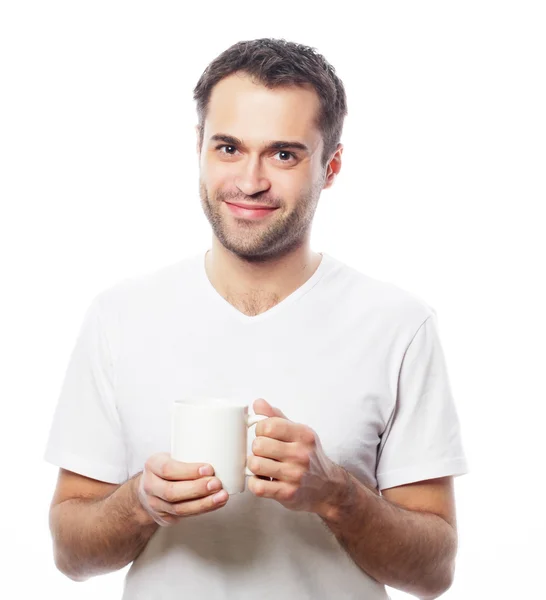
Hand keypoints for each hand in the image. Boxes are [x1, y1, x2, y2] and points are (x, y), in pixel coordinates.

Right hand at [136, 452, 228, 525]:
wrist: (150, 487)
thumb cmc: (168, 466)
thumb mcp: (172, 454)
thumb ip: (190, 452)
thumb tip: (222, 448)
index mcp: (152, 465)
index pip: (168, 469)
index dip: (189, 470)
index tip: (209, 468)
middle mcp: (150, 486)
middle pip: (172, 492)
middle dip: (197, 489)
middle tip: (217, 484)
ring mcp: (155, 505)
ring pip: (179, 508)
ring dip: (204, 503)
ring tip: (222, 496)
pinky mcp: (164, 518)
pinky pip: (185, 516)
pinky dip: (203, 509)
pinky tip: (216, 503)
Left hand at [246, 399, 348, 514]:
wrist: (329, 488)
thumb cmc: (309, 457)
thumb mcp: (298, 433)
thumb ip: (276, 417)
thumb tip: (258, 402)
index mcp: (303, 435)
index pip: (268, 425)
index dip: (259, 429)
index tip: (264, 434)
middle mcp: (301, 454)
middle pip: (259, 445)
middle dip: (257, 448)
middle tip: (264, 452)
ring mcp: (295, 475)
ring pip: (255, 465)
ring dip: (255, 465)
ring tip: (263, 465)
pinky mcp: (288, 494)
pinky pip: (258, 486)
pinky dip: (255, 483)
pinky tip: (264, 480)